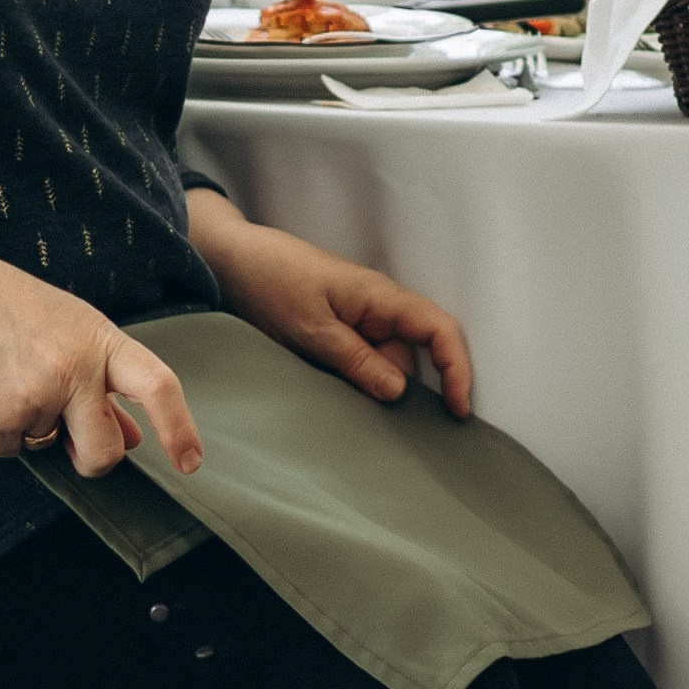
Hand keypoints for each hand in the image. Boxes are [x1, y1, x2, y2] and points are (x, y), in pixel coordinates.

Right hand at [0, 221, 203, 479]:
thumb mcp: (68, 328)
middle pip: (106, 451)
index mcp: (100, 340)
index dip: (180, 428)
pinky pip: (8, 449)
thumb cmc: (5, 306)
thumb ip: (104, 381)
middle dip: (90, 457)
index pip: (158, 386)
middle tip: (70, 441)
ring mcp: (36, 394)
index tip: (191, 463)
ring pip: (47, 447)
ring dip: (29, 427)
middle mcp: (74, 369)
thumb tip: (132, 437)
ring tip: (5, 377)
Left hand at [186, 191, 472, 416]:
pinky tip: (333, 399)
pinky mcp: (338, 333)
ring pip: (384, 367)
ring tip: (342, 409)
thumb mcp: (310, 327)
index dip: (457, 369)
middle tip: (383, 430)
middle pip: (412, 359)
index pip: (439, 329)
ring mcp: (358, 322)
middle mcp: (377, 309)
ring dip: (372, 392)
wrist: (230, 258)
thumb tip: (400, 392)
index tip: (458, 410)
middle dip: (405, 395)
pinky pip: (360, 364)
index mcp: (380, 297)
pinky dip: (354, 385)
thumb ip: (355, 359)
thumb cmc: (269, 279)